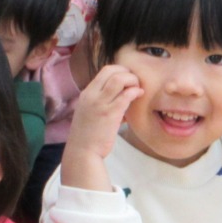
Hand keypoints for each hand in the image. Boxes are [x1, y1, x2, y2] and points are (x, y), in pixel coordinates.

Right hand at [60, 65, 141, 190]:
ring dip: (132, 80)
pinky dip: (135, 91)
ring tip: (138, 89)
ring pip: (119, 79)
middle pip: (112, 70)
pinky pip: (125, 95)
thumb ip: (104, 103)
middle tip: (136, 83)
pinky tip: (139, 95)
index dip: (120, 71)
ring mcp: (100, 104)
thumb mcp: (91, 113)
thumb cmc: (89, 136)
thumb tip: (124, 99)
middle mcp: (92, 95)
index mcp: (87, 94)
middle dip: (128, 73)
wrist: (82, 152)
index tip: (129, 80)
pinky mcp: (110, 114)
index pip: (105, 71)